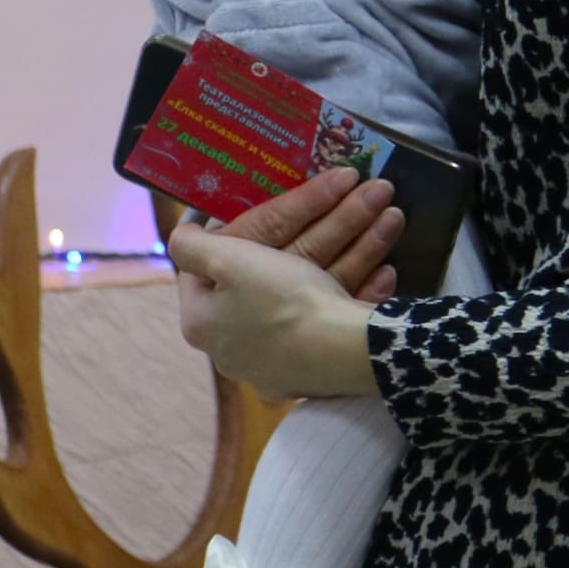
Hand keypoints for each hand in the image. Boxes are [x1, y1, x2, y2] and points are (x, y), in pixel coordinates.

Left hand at [167, 167, 403, 399]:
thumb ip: (191, 246)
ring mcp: (280, 363)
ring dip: (356, 248)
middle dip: (321, 228)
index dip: (227, 233)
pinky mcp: (320, 371)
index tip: (254, 208)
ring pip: (316, 289)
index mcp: (205, 322)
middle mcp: (236, 347)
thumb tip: (179, 238)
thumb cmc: (277, 299)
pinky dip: (363, 289)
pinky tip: (387, 270)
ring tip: (390, 215)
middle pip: (273, 273)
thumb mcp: (225, 260)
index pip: (204, 269)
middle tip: (349, 196)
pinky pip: (338, 317)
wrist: (341, 353)